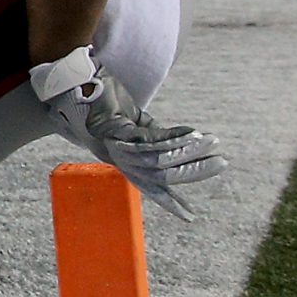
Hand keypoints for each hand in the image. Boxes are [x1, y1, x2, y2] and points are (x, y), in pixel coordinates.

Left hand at [30, 46, 224, 220]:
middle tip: (222, 163)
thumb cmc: (103, 99)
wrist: (75, 79)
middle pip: (159, 176)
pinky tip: (194, 134)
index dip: (169, 201)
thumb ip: (154, 135)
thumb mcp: (133, 122)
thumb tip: (186, 141)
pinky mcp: (115, 130)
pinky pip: (150, 141)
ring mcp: (114, 146)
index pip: (148, 186)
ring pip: (158, 159)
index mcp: (121, 159)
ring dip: (190, 152)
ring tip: (213, 143)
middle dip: (193, 171)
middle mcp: (117, 158)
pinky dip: (175, 138)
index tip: (190, 218)